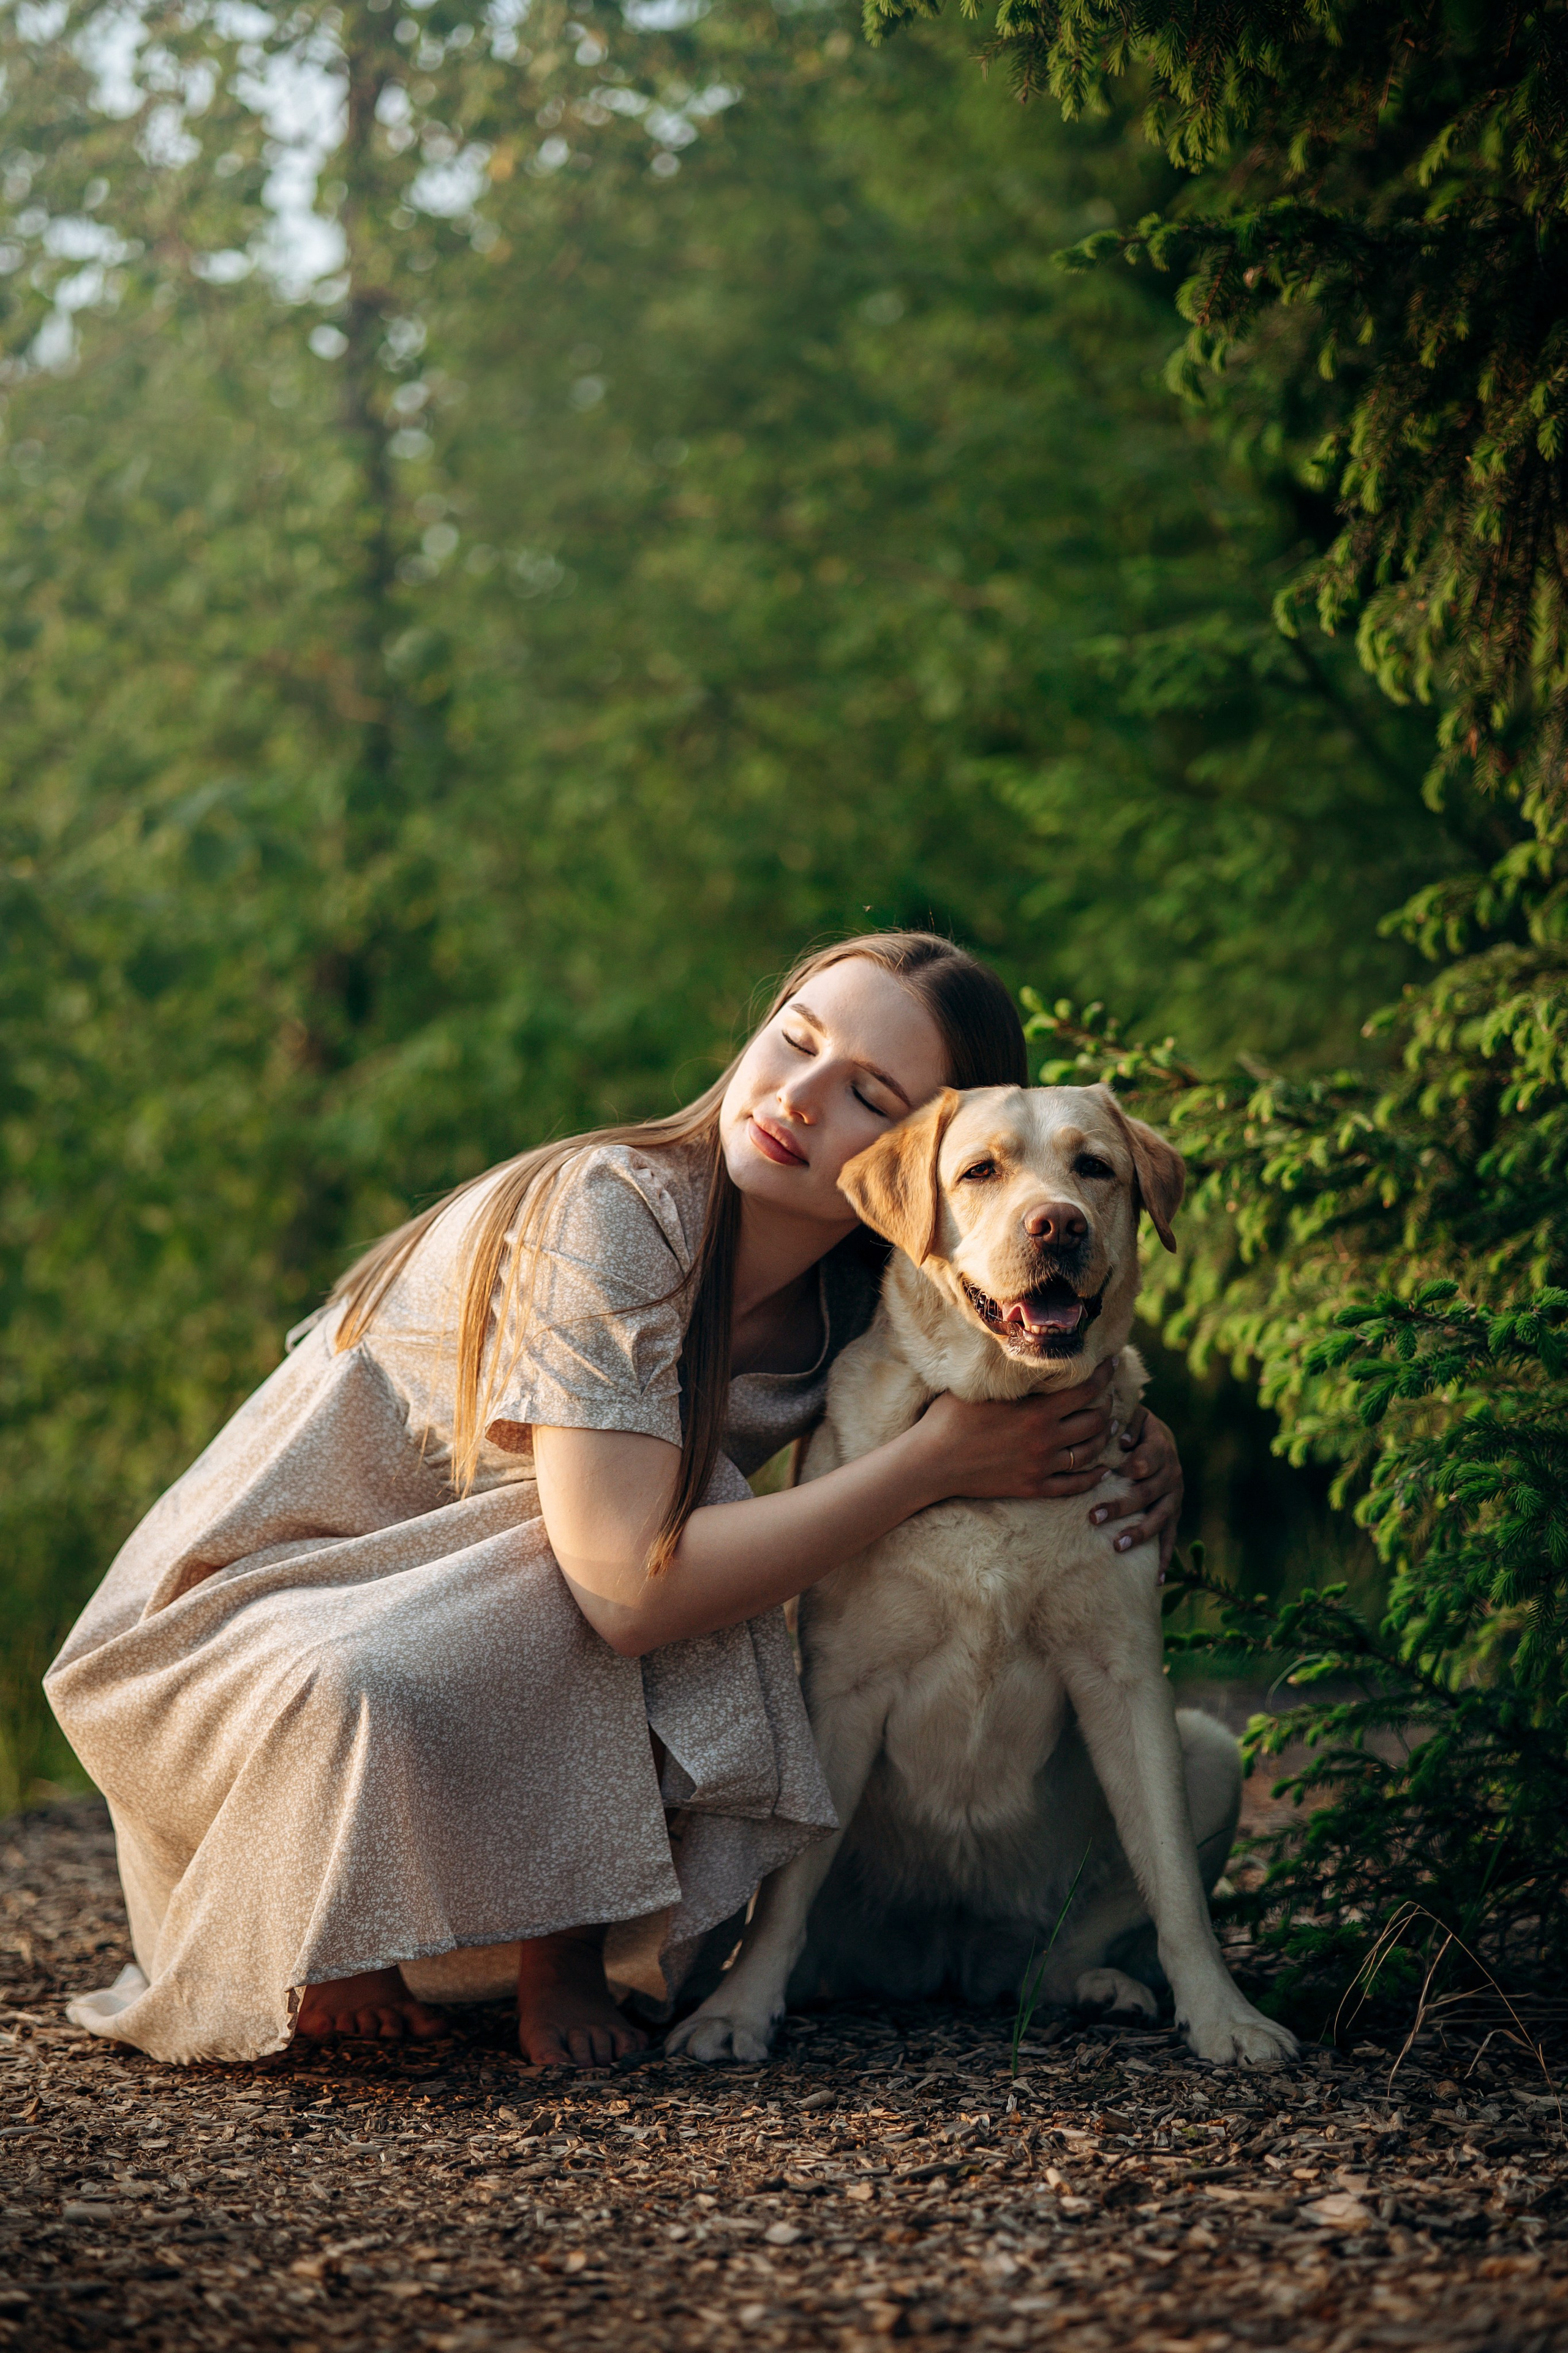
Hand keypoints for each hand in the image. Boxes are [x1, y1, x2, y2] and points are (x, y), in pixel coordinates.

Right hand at [915, 1361, 1117, 1502]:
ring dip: (1105, 1437)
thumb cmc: (950, 1416)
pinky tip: (1102, 1470)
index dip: (1106, 1375)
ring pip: (1090, 1452)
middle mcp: (1046, 1439)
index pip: (1087, 1389)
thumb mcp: (983, 1386)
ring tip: (1109, 1426)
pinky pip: (1074, 1485)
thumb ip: (1014, 1374)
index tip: (1113, 1364)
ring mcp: (1041, 1465)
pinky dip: (1093, 1477)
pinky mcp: (1033, 1487)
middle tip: (1108, 1396)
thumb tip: (1029, 1349)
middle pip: (1096, 1421)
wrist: (931, 1461)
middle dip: (1108, 1406)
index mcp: (1037, 1410)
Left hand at [1089, 1407, 1183, 1573]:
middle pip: (1147, 1493)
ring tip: (1117, 1546)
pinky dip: (1166, 1558)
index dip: (1136, 1465)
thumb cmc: (1137, 1427)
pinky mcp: (1174, 1514)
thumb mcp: (1135, 1416)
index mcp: (1161, 1449)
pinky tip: (1157, 1580)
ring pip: (1159, 1519)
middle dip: (1121, 1506)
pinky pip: (1171, 1538)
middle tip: (1093, 1517)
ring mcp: (1175, 1498)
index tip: (1119, 1471)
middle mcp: (1171, 1475)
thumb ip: (1128, 1424)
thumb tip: (1122, 1440)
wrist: (1161, 1439)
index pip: (1149, 1460)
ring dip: (1138, 1534)